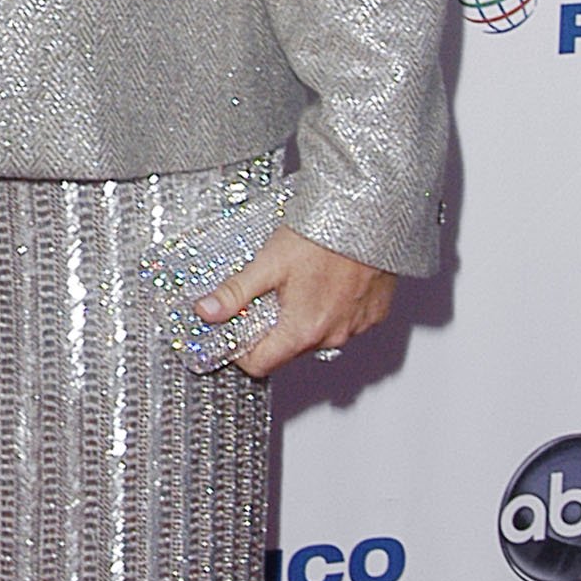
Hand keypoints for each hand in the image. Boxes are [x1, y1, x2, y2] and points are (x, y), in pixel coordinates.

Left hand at [196, 229, 393, 379]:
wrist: (370, 215)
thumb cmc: (325, 235)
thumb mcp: (269, 263)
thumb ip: (235, 292)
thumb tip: (207, 311)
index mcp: (303, 330)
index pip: (260, 365)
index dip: (241, 350)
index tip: (236, 329)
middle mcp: (333, 336)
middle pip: (288, 349)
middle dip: (271, 327)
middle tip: (267, 294)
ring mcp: (356, 327)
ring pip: (317, 335)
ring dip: (303, 317)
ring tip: (300, 282)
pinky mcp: (373, 314)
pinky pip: (345, 322)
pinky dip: (332, 308)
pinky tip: (327, 281)